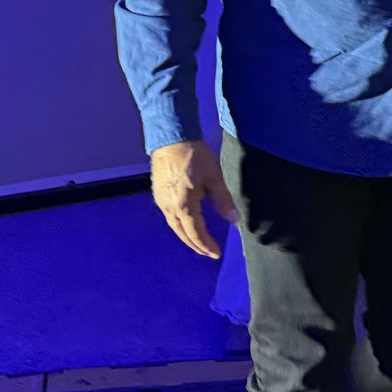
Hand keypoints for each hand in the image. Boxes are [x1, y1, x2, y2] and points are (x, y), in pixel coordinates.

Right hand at [150, 139, 236, 258]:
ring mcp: (161, 201)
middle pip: (182, 233)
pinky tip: (186, 223)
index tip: (216, 253)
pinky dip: (179, 225)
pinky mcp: (158, 194)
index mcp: (183, 206)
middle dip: (195, 245)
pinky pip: (169, 216)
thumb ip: (223, 200)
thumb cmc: (195, 156)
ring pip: (174, 226)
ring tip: (198, 242)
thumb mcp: (214, 177)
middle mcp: (169, 208)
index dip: (206, 245)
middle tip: (207, 252)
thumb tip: (233, 219)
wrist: (171, 137)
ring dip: (186, 236)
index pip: (196, 233)